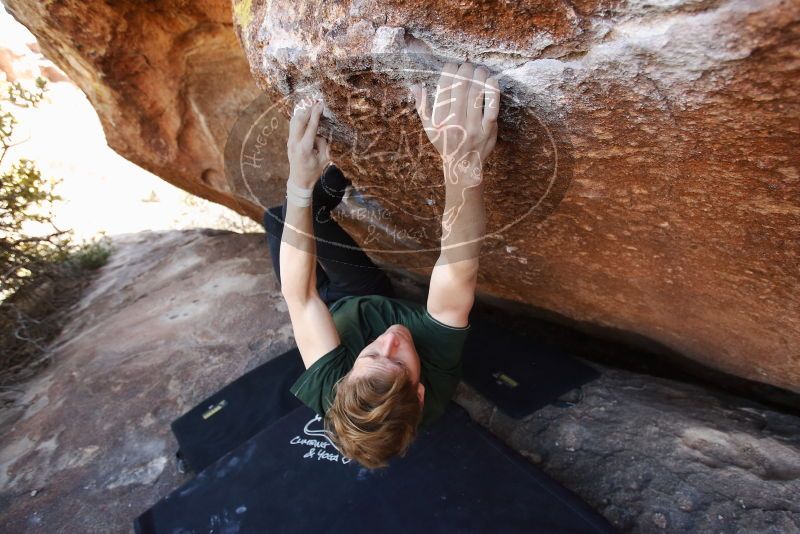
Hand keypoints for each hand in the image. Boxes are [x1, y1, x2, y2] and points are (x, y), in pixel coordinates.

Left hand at [287, 98, 329, 188]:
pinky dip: (299, 117)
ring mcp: (290, 142)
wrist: (299, 181)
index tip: (321, 104)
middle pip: (299, 120)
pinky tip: (304, 112)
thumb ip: (323, 144)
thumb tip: (321, 132)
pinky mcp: (289, 141)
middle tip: (316, 101)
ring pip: (294, 121)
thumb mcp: (324, 159)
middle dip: (308, 109)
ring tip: (310, 103)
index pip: (311, 127)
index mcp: (305, 148)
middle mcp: (295, 143)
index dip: (316, 114)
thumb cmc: (314, 171)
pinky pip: (293, 125)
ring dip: (302, 111)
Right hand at [411, 62, 499, 184]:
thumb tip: (414, 85)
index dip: (449, 71)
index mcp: (440, 120)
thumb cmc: (445, 143)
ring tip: (479, 70)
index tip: (452, 64)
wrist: (463, 167)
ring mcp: (473, 126)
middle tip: (467, 65)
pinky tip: (491, 81)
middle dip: (465, 70)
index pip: (444, 88)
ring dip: (479, 76)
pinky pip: (492, 107)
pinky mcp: (488, 130)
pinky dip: (493, 92)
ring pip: (477, 94)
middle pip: (461, 87)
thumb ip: (422, 106)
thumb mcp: (429, 128)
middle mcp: (455, 122)